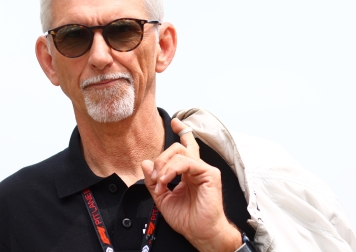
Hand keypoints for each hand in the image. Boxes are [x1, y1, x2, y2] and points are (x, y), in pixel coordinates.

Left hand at [141, 119, 241, 251]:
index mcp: (188, 172)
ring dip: (164, 165)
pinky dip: (173, 169)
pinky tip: (167, 180)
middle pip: (178, 148)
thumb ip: (154, 181)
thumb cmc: (187, 219)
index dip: (182, 132)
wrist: (200, 232)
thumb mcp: (163, 199)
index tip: (175, 122)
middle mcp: (197, 168)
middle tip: (154, 174)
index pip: (185, 147)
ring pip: (181, 153)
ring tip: (160, 180)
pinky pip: (187, 162)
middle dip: (161, 158)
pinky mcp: (209, 174)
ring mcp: (204, 170)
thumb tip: (146, 163)